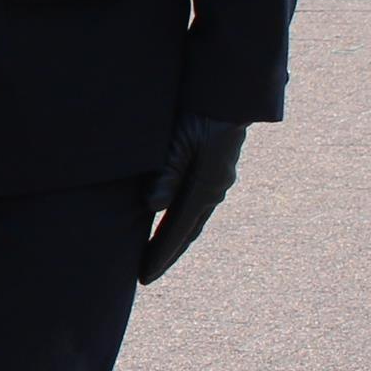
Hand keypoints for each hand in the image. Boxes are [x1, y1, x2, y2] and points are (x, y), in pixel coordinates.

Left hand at [139, 118, 248, 284]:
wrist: (227, 93)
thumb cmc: (199, 113)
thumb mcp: (178, 142)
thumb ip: (166, 174)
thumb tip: (153, 207)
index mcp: (206, 187)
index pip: (178, 231)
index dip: (160, 255)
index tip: (144, 276)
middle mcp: (214, 189)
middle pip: (187, 231)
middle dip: (166, 254)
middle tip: (146, 275)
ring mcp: (217, 181)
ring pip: (192, 219)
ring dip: (175, 239)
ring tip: (156, 256)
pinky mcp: (215, 171)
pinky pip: (195, 203)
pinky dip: (182, 220)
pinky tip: (171, 223)